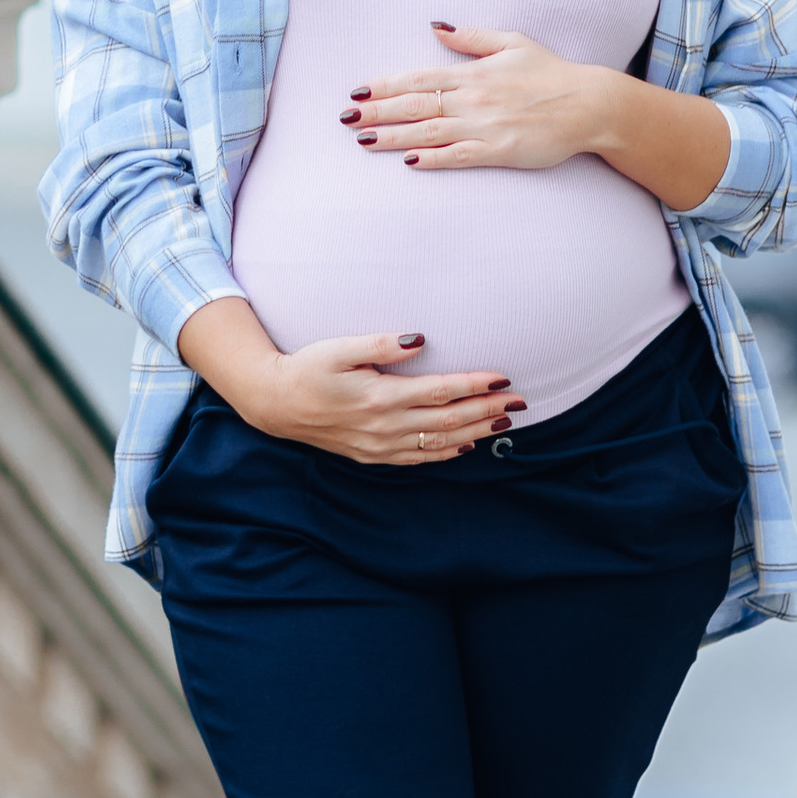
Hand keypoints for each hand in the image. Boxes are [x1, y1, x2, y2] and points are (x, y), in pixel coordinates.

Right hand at [177, 300, 520, 463]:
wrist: (276, 404)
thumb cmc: (308, 368)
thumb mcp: (340, 347)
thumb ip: (382, 344)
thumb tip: (420, 339)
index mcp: (380, 396)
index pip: (440, 391)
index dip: (475, 385)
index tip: (503, 378)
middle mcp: (385, 426)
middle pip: (449, 420)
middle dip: (488, 410)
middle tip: (520, 402)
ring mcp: (380, 445)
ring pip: (440, 442)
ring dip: (476, 432)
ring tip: (506, 422)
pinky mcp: (374, 456)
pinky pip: (419, 458)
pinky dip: (447, 452)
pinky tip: (467, 445)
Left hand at [340, 22, 733, 209]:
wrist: (589, 104)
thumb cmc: (551, 74)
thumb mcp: (512, 43)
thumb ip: (470, 38)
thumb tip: (435, 26)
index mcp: (473, 73)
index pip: (418, 79)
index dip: (385, 86)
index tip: (357, 92)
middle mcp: (473, 99)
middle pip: (415, 106)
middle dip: (377, 112)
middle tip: (345, 120)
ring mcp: (485, 126)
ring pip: (429, 132)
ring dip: (393, 137)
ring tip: (363, 141)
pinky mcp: (499, 151)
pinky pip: (459, 156)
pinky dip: (433, 158)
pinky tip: (409, 162)